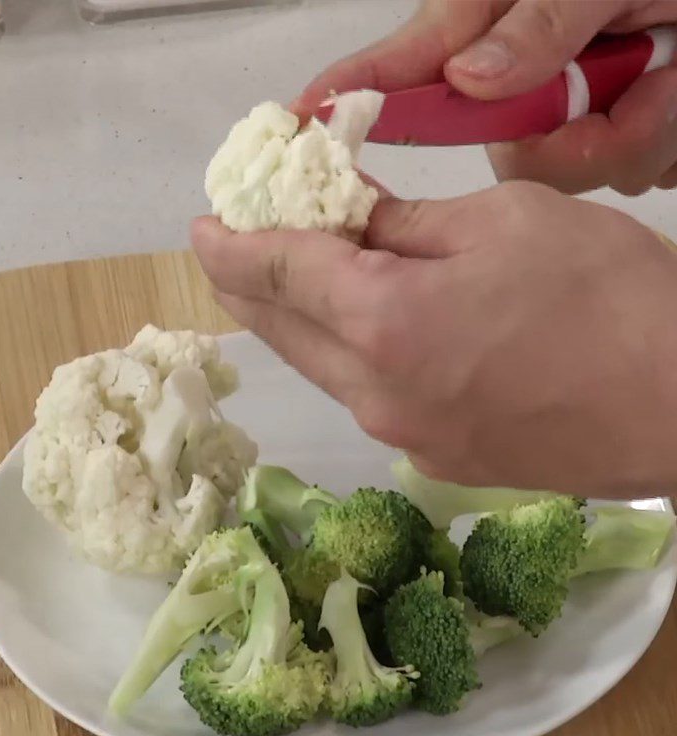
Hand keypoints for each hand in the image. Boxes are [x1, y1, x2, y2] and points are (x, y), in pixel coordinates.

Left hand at [192, 182, 676, 498]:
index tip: (204, 228)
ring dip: (293, 319)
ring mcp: (399, 436)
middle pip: (281, 329)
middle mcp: (373, 393)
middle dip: (248, 282)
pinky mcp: (430, 458)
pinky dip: (343, 353)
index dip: (232, 245)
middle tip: (232, 245)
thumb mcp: (498, 223)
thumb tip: (340, 207)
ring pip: (318, 366)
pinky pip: (363, 395)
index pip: (277, 273)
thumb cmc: (602, 295)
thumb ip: (398, 221)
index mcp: (382, 323)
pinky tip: (355, 327)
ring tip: (286, 277)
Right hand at [292, 0, 676, 195]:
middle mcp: (505, 75)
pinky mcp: (586, 137)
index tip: (296, 123)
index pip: (397, 67)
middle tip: (633, 81)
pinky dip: (650, 138)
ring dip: (626, 129)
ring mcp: (547, 111)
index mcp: (486, 24)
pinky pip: (605, 171)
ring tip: (668, 76)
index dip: (344, 97)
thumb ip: (536, 20)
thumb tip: (468, 80)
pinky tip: (669, 96)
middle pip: (490, 146)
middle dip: (565, 136)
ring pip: (555, 168)